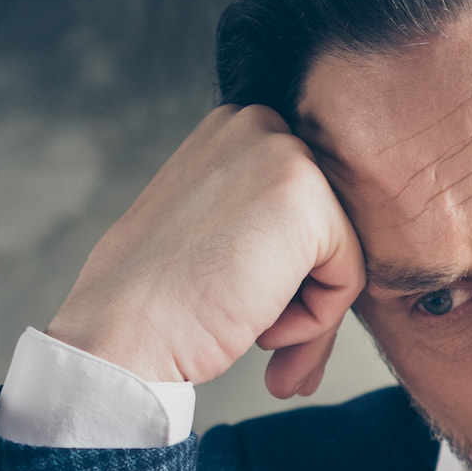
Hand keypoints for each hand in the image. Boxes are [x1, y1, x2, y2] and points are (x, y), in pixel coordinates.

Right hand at [46, 105, 364, 395]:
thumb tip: (308, 244)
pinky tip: (262, 330)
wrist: (122, 332)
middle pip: (325, 227)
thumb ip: (255, 215)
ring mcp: (284, 155)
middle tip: (269, 344)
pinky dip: (316, 322)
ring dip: (309, 316)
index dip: (284, 274)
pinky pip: (349, 277)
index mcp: (230, 130)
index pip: (300, 208)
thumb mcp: (203, 227)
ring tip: (262, 342)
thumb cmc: (154, 299)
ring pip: (340, 254)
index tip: (255, 316)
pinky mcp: (309, 200)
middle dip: (304, 297)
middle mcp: (258, 126)